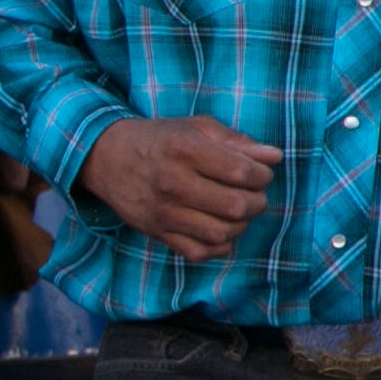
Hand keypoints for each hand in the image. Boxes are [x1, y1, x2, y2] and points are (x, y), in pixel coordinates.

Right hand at [80, 115, 280, 261]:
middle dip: (257, 202)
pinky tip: (220, 230)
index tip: (260, 173)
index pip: (241, 172)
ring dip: (240, 225)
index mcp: (185, 150)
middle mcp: (172, 183)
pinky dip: (219, 246)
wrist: (106, 158)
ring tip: (237, 213)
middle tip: (253, 195)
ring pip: (221, 233)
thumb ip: (237, 141)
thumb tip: (274, 157)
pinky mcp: (156, 233)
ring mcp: (163, 212)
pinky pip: (199, 252)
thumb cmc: (159, 139)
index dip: (262, 175)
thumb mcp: (196, 128)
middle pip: (235, 206)